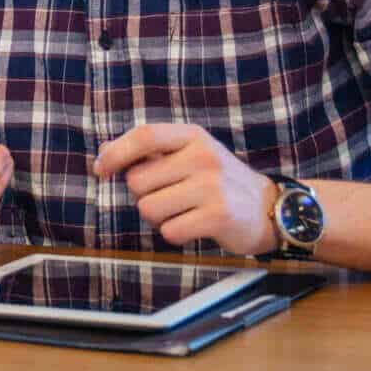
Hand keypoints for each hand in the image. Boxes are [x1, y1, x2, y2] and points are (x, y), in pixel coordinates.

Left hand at [93, 123, 278, 255]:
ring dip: (159, 217)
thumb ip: (150, 153)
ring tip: (184, 211)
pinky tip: (196, 226)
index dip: (115, 153)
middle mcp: (203, 156)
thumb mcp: (190, 155)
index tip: (100, 169)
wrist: (271, 208)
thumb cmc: (218, 181)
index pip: (144, 136)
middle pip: (137, 181)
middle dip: (144, 195)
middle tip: (171, 197)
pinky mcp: (219, 216)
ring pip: (148, 208)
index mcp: (193, 136)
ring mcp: (212, 186)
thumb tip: (103, 153)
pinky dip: (176, 234)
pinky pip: (169, 231)